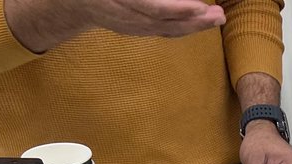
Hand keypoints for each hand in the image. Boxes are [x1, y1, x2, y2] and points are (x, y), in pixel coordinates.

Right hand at [75, 0, 224, 37]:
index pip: (153, 8)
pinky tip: (201, 23)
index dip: (178, 9)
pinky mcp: (135, 31)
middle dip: (194, 21)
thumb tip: (159, 1)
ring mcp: (130, 27)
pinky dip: (183, 29)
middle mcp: (125, 17)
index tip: (200, 7)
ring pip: (166, 30)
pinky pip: (163, 32)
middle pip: (165, 23)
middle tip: (219, 15)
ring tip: (217, 17)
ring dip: (194, 26)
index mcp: (117, 1)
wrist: (73, 1)